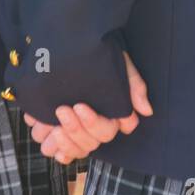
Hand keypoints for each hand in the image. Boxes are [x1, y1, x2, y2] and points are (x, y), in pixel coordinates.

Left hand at [24, 52, 152, 163]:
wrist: (66, 42)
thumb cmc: (97, 52)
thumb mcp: (117, 62)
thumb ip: (133, 84)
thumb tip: (146, 111)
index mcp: (112, 112)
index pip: (108, 131)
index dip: (94, 124)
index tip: (79, 107)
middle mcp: (96, 124)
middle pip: (92, 142)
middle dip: (76, 130)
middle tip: (61, 110)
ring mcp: (78, 129)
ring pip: (76, 150)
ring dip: (64, 142)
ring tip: (52, 126)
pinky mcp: (60, 131)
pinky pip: (60, 152)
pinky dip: (55, 147)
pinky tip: (48, 135)